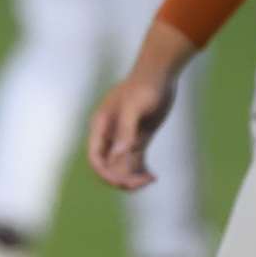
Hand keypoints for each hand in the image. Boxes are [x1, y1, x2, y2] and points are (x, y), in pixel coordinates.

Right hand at [87, 73, 175, 190]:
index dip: (106, 174)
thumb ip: (126, 131)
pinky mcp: (137, 139)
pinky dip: (140, 173)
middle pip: (108, 167)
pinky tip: (154, 176)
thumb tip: (118, 156)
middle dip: (123, 178)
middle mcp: (109, 135)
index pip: (96, 158)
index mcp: (101, 126)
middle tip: (145, 179)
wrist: (159, 74)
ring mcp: (123, 137)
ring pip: (121, 168)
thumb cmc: (144, 87)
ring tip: (151, 178)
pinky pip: (134, 163)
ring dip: (133, 178)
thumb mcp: (134, 107)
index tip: (125, 182)